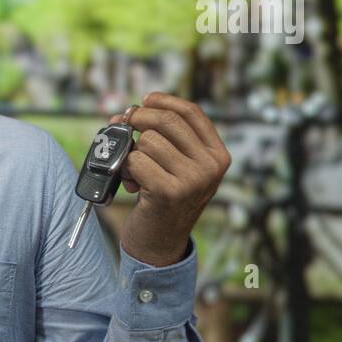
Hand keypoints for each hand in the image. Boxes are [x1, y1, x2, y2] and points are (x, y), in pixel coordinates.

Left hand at [110, 92, 231, 266]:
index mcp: (218, 155)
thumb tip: (128, 111)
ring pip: (148, 141)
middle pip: (166, 121)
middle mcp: (211, 167)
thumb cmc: (164, 198)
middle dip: (138, 118)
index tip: (145, 99)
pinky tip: (134, 185)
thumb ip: (165, 138)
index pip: (192, 113)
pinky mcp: (168, 191)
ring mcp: (192, 180)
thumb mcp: (178, 166)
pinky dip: (127, 170)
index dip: (165, 101)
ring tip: (137, 172)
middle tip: (124, 124)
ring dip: (132, 153)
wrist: (160, 242)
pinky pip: (136, 161)